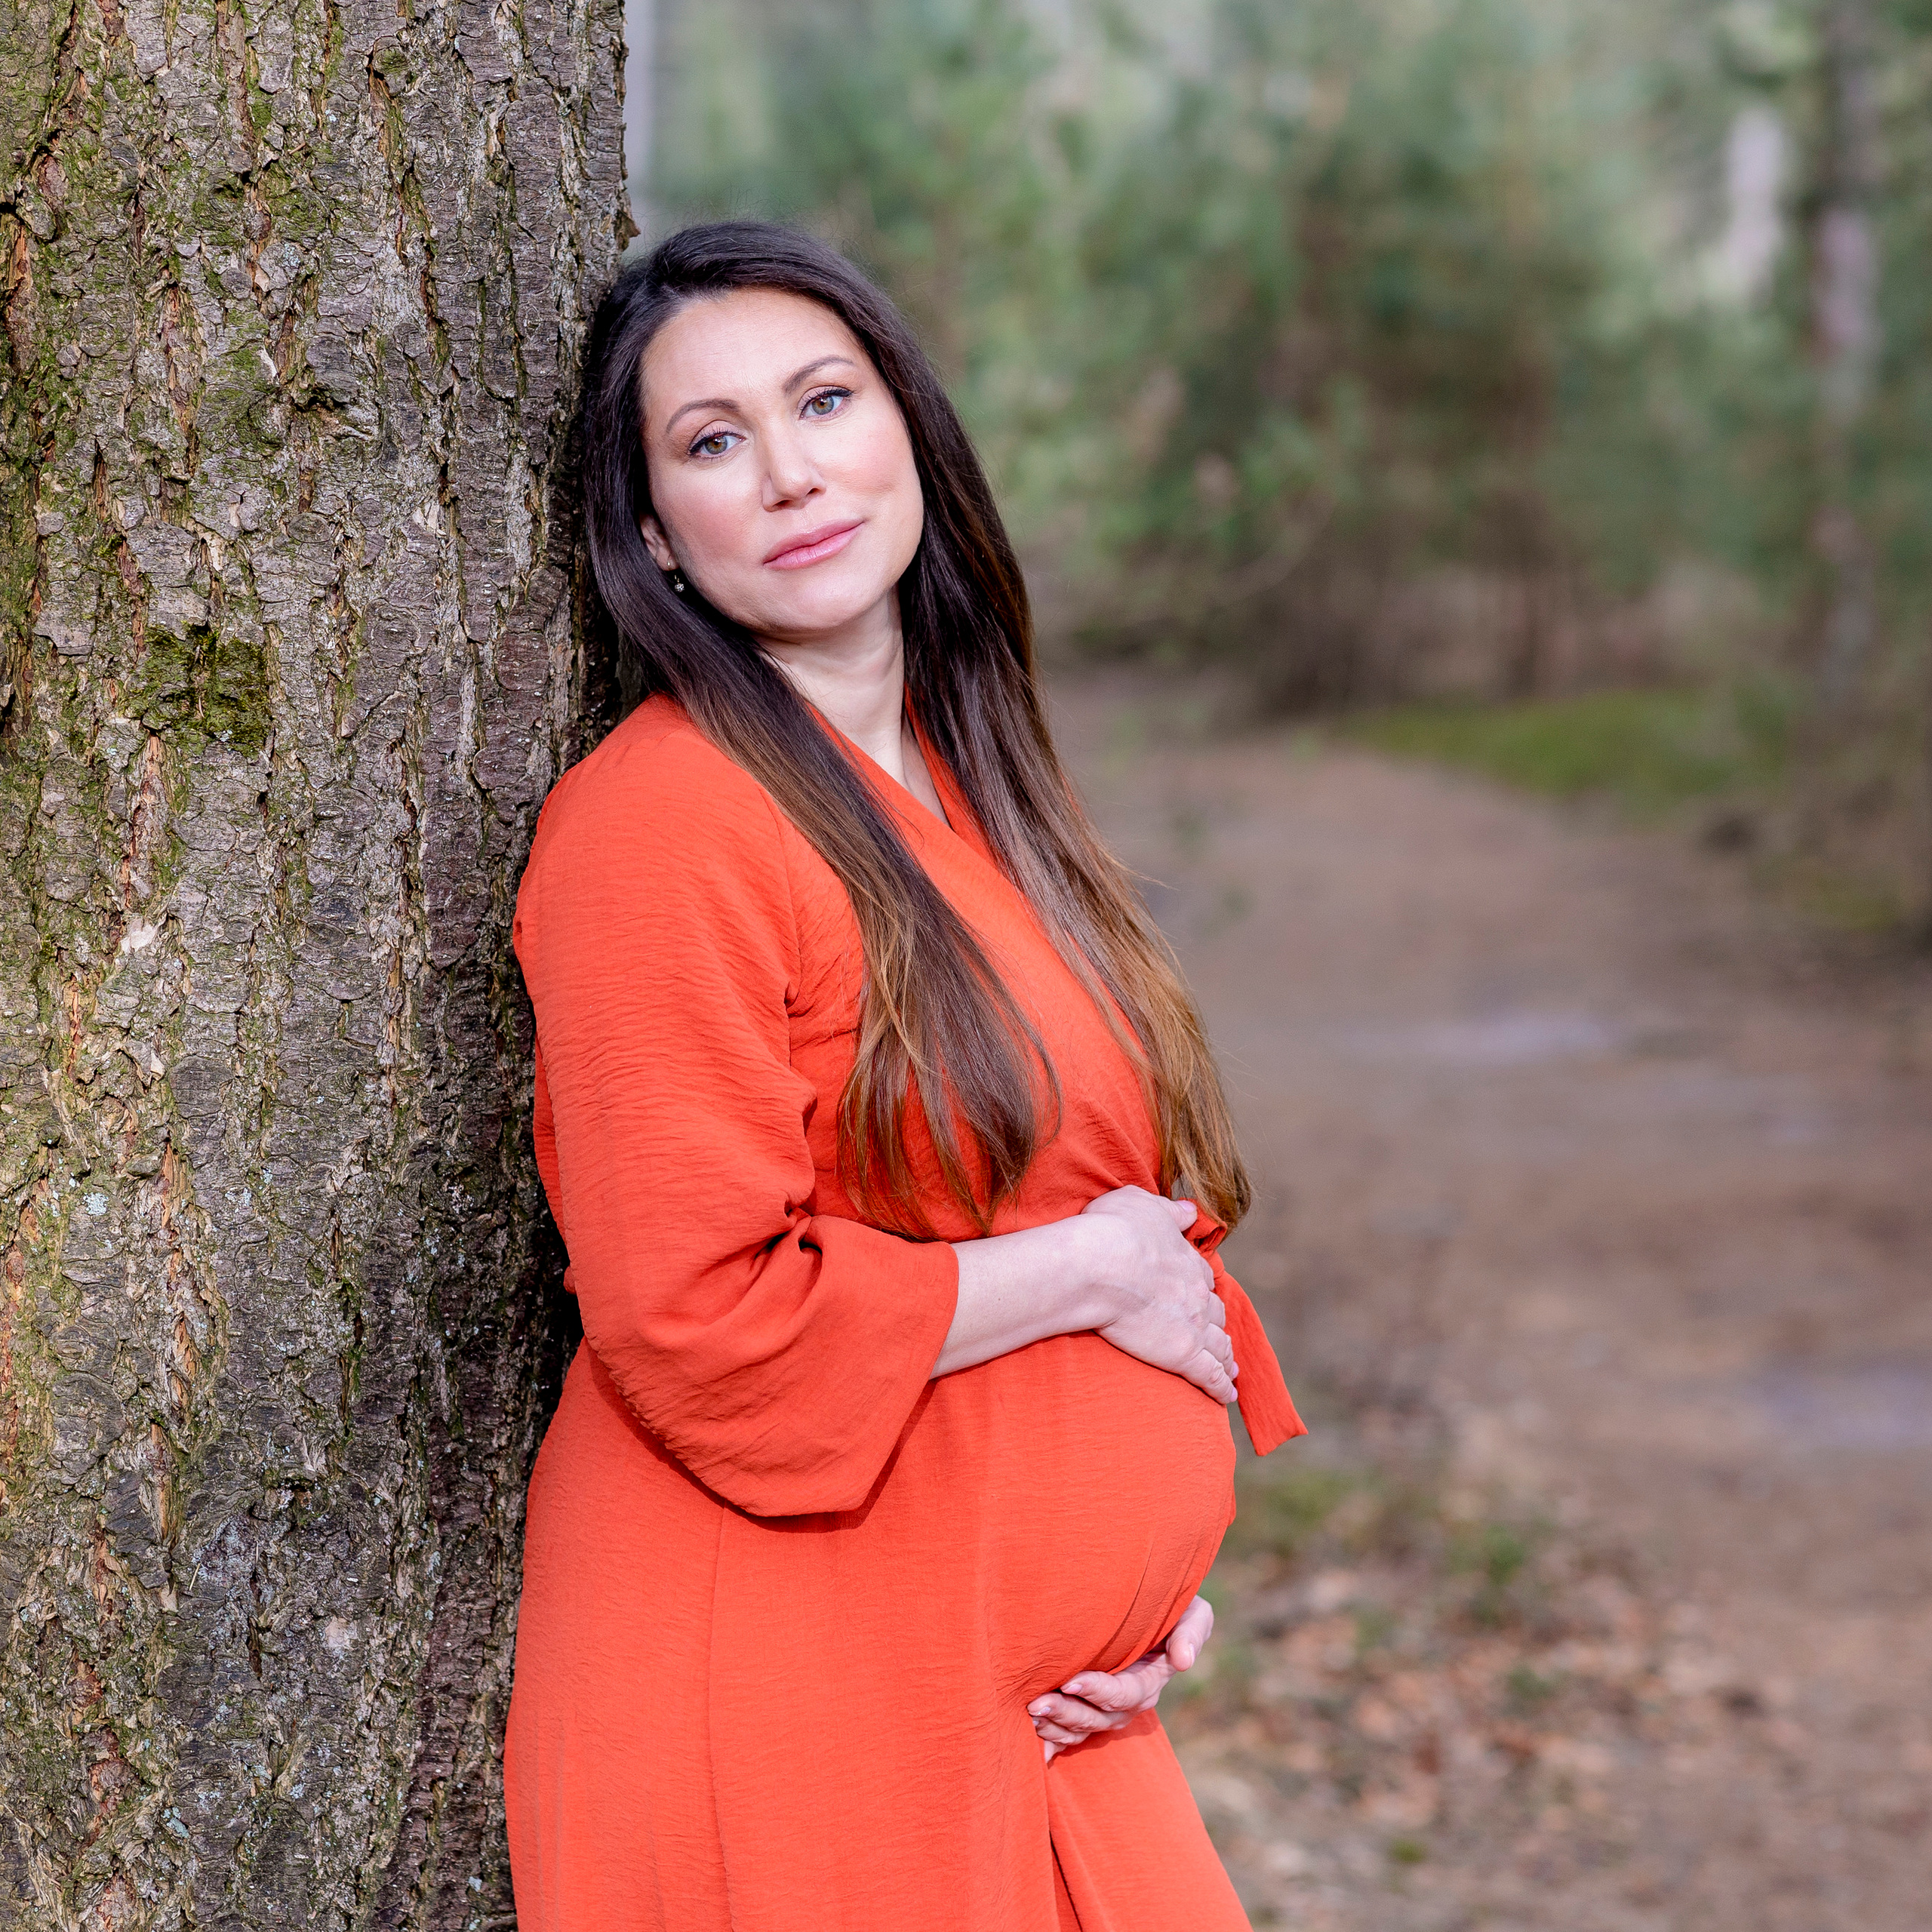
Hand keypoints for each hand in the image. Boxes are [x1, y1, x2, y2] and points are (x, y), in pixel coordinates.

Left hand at [1029, 1596, 1214, 1760]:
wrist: (1151, 1607)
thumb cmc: (1171, 1607)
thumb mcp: (1193, 1613)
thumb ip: (1192, 1631)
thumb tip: (1183, 1661)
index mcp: (1149, 1681)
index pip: (1123, 1694)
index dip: (1098, 1691)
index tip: (1070, 1680)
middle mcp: (1127, 1702)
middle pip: (1097, 1718)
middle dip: (1067, 1713)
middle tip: (1036, 1704)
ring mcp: (1106, 1709)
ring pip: (1081, 1729)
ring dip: (1055, 1726)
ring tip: (1028, 1715)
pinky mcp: (1088, 1708)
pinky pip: (1071, 1735)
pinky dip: (1052, 1741)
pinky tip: (1030, 1741)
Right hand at [1081, 1188, 1236, 1404]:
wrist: (1097, 1265)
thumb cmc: (1111, 1230)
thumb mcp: (1141, 1204)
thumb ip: (1170, 1210)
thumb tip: (1191, 1210)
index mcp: (1186, 1261)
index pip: (1202, 1277)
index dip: (1201, 1287)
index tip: (1200, 1294)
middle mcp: (1197, 1294)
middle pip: (1214, 1312)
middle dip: (1215, 1322)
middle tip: (1215, 1332)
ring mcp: (1193, 1326)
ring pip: (1218, 1345)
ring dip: (1225, 1356)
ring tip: (1229, 1368)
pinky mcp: (1182, 1355)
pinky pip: (1209, 1375)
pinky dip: (1220, 1386)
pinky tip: (1226, 1395)